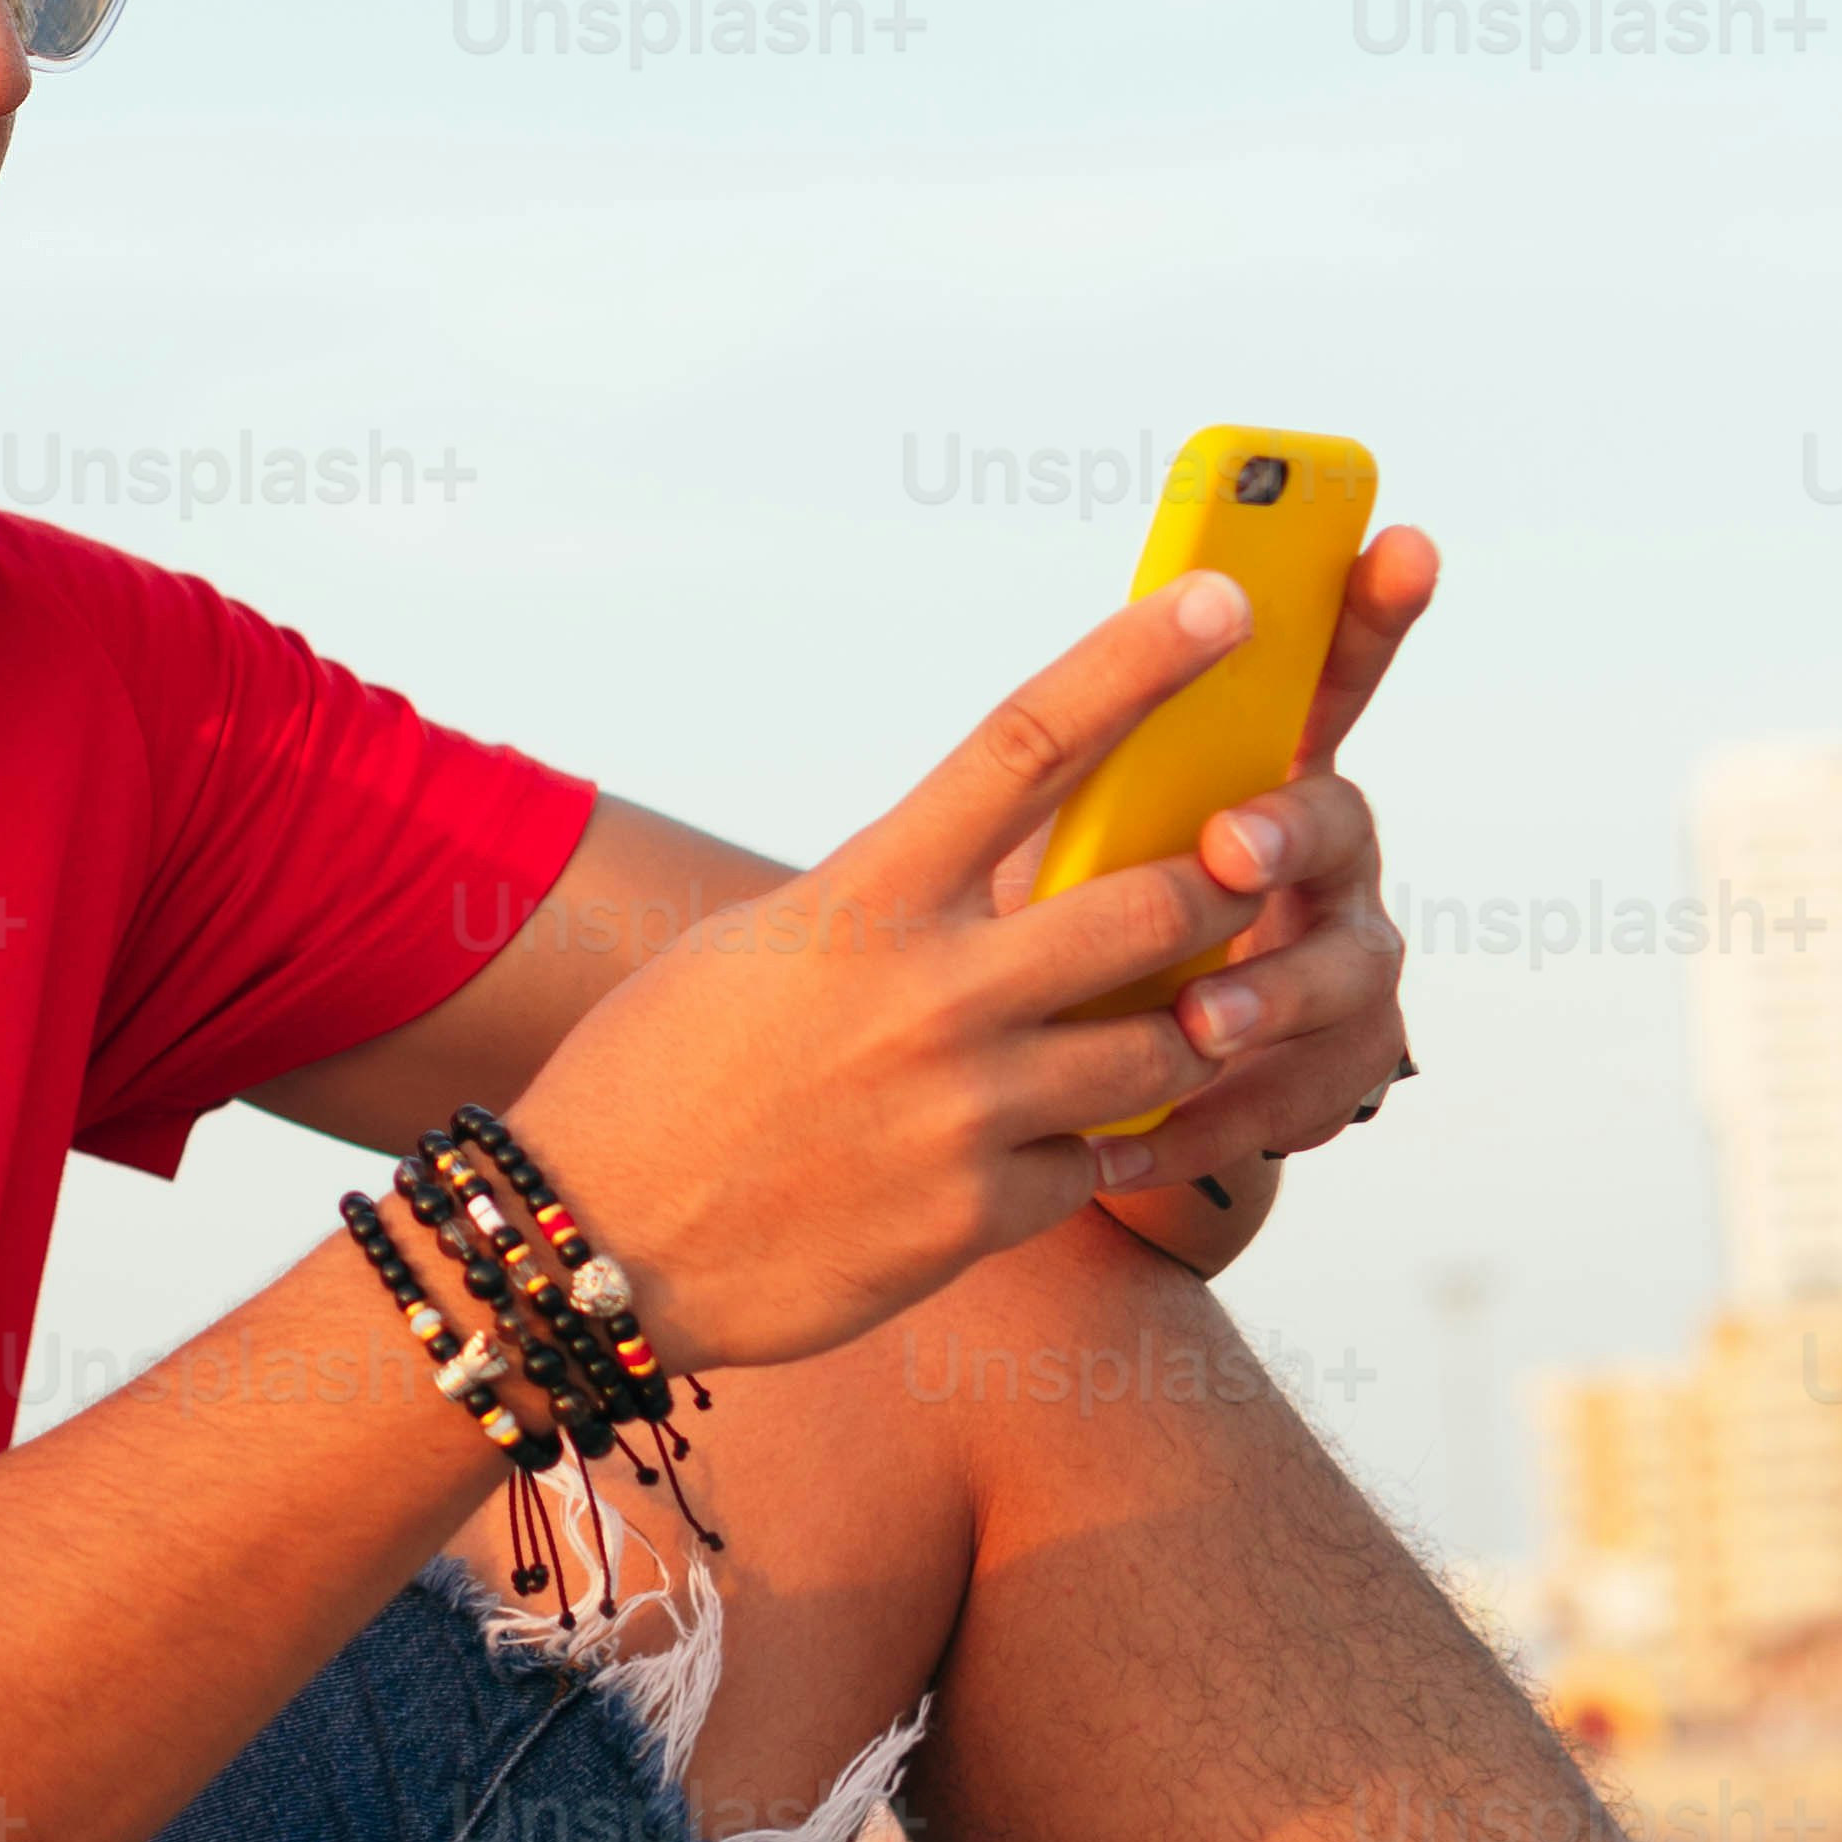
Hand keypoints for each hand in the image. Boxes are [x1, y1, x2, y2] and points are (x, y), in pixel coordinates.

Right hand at [511, 577, 1340, 1367]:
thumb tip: (989, 863)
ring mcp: (962, 1106)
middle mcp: (930, 990)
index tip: (1222, 603)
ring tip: (1167, 1024)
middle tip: (1249, 874)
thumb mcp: (765, 945)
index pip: (1028, 743)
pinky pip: (1100, 1164)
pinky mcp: (976, 1215)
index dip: (1139, 661)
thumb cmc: (661, 1073)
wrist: (593, 1238)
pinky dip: (1093, 1148)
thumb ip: (888, 900)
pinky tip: (1044, 1143)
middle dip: (1229, 884)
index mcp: (867, 894)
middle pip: (1160, 900)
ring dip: (1184, 1029)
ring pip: (1166, 1045)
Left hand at [1026, 521, 1438, 1215]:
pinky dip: (1208, 1122)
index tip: (1400, 540)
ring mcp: (1338, 971)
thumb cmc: (1063, 929)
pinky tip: (1127, 1142)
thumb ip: (1086, 774)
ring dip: (1269, 993)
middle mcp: (1318, 864)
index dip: (1371, 611)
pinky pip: (1294, 1101)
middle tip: (1228, 845)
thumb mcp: (1063, 843)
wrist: (1071, 1091)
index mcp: (1255, 776)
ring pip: (1343, 974)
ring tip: (1196, 1022)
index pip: (1326, 677)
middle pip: (1339, 824)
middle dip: (1290, 828)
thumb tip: (1065, 693)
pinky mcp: (1324, 1079)